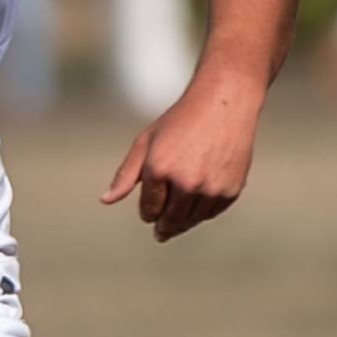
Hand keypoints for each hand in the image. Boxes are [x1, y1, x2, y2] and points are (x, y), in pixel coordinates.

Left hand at [101, 79, 260, 242]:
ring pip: (191, 220)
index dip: (147, 214)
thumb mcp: (145, 143)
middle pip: (170, 221)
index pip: (149, 210)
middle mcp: (186, 182)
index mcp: (159, 170)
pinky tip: (197, 208)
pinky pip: (211, 213)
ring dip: (182, 223)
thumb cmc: (180, 121)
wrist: (224, 104)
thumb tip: (105, 200)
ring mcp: (210, 188)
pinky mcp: (230, 190)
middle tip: (161, 233)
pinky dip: (202, 213)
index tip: (149, 214)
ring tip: (177, 224)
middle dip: (163, 226)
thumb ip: (126, 174)